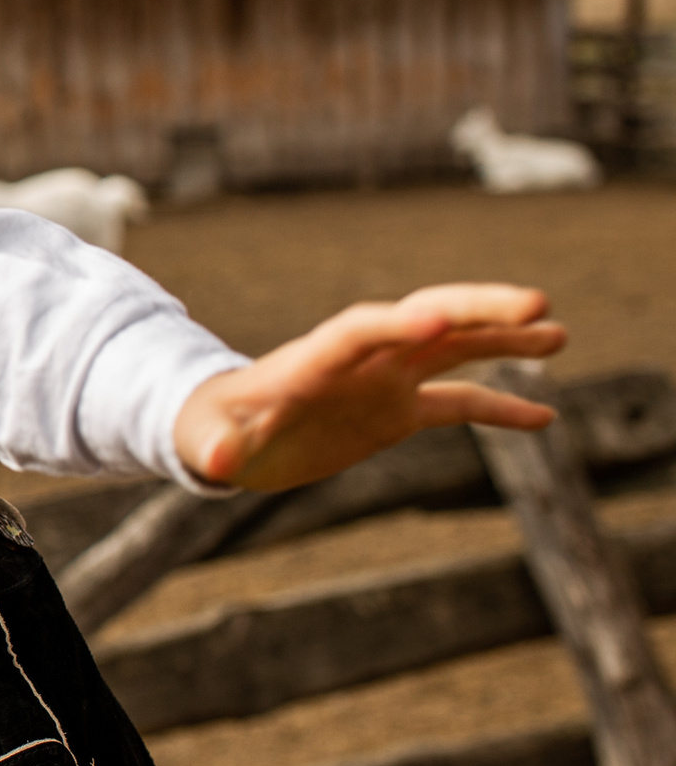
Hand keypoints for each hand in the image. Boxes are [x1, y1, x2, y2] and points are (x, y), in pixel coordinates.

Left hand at [174, 283, 565, 491]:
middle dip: (475, 310)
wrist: (225, 433)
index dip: (396, 325)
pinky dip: (498, 408)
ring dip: (501, 340)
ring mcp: (381, 382)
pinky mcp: (395, 411)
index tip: (439, 319)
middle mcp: (358, 361)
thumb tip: (214, 463)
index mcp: (312, 361)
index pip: (359, 332)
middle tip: (535, 302)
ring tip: (558, 332)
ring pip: (452, 350)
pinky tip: (546, 417)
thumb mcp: (208, 442)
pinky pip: (456, 405)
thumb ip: (215, 447)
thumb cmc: (211, 432)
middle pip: (424, 321)